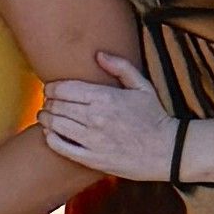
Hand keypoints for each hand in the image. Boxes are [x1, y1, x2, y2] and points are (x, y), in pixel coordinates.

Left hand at [40, 52, 186, 181]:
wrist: (167, 150)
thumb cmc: (154, 116)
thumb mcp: (142, 86)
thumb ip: (120, 67)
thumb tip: (98, 54)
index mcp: (104, 97)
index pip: (64, 88)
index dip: (52, 88)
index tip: (52, 89)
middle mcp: (95, 117)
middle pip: (56, 106)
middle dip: (49, 102)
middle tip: (49, 103)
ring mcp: (92, 139)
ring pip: (54, 125)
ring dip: (46, 119)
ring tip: (46, 116)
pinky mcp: (91, 159)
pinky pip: (61, 147)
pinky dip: (50, 139)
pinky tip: (51, 134)